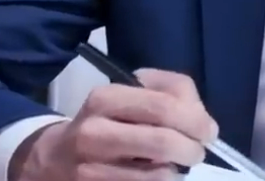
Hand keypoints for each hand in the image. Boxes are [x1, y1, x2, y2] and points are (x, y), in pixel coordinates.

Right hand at [14, 70, 217, 180]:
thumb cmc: (108, 120)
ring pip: (156, 176)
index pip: (163, 106)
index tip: (209, 131)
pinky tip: (156, 176)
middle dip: (192, 149)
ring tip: (178, 165)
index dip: (196, 120)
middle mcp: (93, 132)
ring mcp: (90, 169)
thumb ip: (172, 92)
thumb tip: (201, 118)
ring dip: (177, 172)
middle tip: (198, 152)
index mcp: (105, 98)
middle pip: (162, 142)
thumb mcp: (132, 93)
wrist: (55, 159)